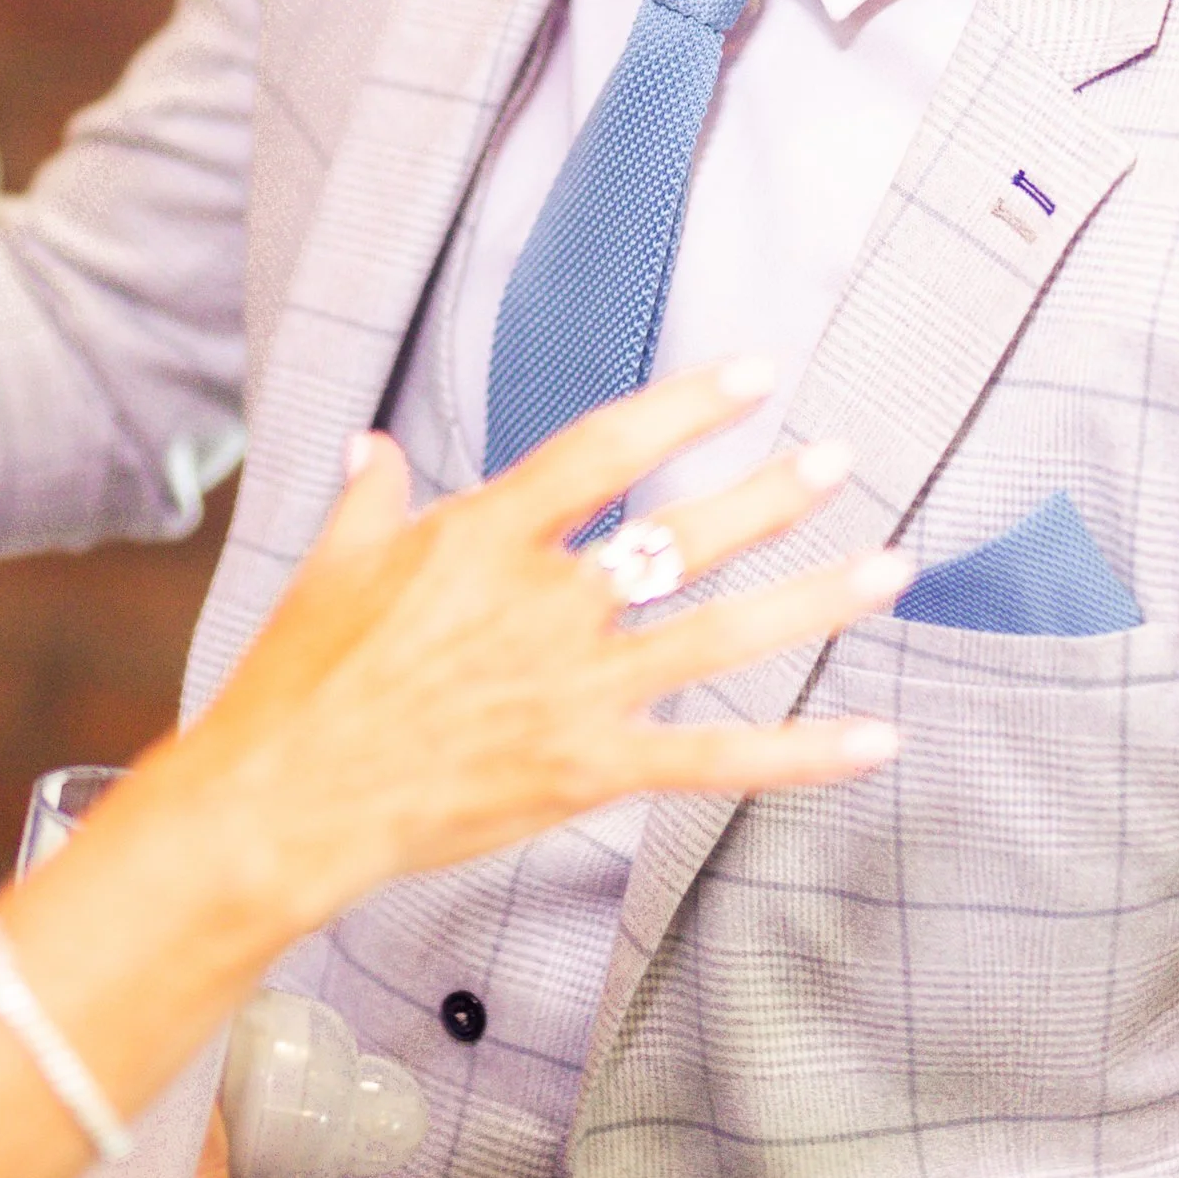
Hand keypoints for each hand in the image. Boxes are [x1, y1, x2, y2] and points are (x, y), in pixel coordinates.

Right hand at [187, 360, 906, 918]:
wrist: (286, 802)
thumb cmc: (297, 683)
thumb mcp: (328, 566)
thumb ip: (372, 500)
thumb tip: (375, 450)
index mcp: (483, 536)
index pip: (605, 448)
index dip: (687, 406)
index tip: (754, 375)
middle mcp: (545, 602)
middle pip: (684, 534)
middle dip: (774, 495)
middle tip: (840, 460)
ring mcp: (574, 688)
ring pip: (723, 634)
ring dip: (817, 599)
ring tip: (893, 566)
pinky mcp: (589, 769)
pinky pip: (716, 758)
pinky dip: (800, 752)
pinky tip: (873, 739)